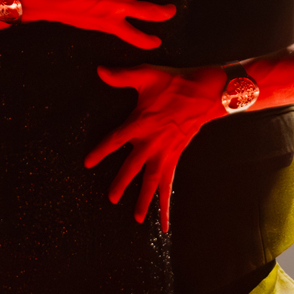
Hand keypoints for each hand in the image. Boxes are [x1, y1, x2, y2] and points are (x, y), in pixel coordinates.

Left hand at [83, 64, 224, 230]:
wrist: (205, 93)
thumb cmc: (174, 83)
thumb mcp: (146, 75)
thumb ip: (121, 76)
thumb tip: (99, 70)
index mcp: (141, 122)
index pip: (115, 140)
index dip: (101, 152)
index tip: (88, 163)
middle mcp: (152, 142)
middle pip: (133, 167)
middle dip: (121, 182)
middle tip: (111, 197)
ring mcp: (165, 153)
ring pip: (152, 181)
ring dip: (143, 199)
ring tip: (135, 218)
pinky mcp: (175, 158)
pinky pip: (169, 185)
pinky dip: (166, 205)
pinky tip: (164, 223)